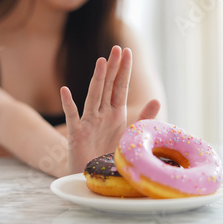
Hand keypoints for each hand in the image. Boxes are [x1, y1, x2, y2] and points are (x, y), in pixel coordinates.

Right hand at [60, 46, 132, 172]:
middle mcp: (102, 114)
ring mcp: (88, 122)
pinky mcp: (77, 134)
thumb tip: (157, 99)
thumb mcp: (129, 135)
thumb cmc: (109, 154)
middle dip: (113, 67)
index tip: (127, 51)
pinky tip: (65, 90)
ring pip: (94, 96)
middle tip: (116, 48)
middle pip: (107, 86)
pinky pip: (72, 116)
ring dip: (97, 79)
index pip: (120, 87)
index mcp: (116, 113)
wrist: (91, 175)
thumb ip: (144, 118)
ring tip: (101, 61)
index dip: (123, 70)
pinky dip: (68, 104)